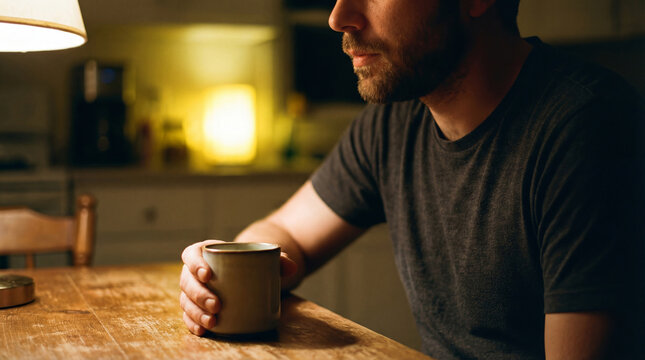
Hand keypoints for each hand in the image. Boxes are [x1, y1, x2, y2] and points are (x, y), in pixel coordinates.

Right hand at [179, 239, 297, 335]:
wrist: (252, 274)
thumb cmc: (254, 263)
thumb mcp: (265, 258)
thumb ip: (279, 259)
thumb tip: (292, 267)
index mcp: (207, 252)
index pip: (191, 253)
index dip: (194, 263)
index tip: (208, 274)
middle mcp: (195, 271)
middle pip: (187, 280)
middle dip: (198, 294)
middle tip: (216, 304)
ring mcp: (194, 290)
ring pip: (186, 299)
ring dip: (195, 312)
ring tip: (212, 321)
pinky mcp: (196, 307)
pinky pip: (188, 315)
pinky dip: (193, 323)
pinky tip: (202, 330)